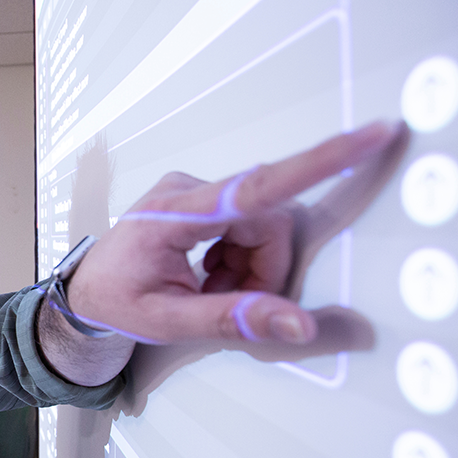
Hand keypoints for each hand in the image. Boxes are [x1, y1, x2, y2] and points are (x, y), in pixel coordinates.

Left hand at [68, 120, 409, 345]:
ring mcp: (196, 190)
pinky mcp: (204, 198)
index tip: (372, 133)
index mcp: (174, 215)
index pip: (257, 187)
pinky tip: (210, 276)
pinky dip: (242, 261)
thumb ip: (234, 321)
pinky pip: (251, 227)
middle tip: (223, 300)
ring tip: (208, 289)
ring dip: (251, 269)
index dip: (320, 162)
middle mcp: (188, 189)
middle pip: (270, 223)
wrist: (84, 292)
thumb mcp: (168, 323)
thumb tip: (300, 324)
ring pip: (265, 228)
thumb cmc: (116, 303)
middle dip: (262, 271)